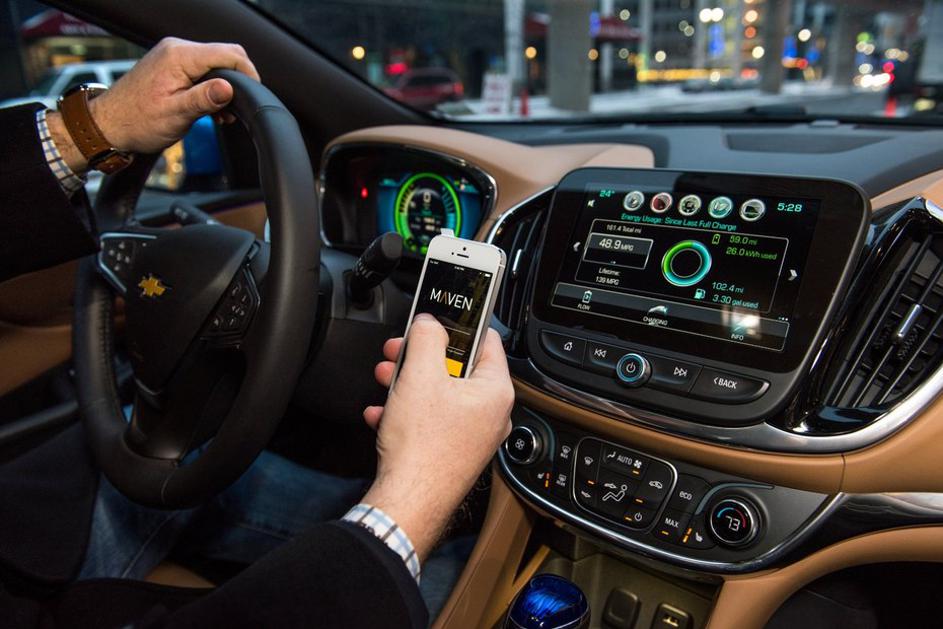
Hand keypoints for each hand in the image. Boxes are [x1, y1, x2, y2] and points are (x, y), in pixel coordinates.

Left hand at [46, 37, 258, 172]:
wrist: (108, 125)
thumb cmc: (136, 121)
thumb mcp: (176, 114)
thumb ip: (205, 99)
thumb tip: (229, 87)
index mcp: (179, 56)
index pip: (228, 53)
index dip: (247, 73)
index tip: (253, 93)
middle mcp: (176, 50)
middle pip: (224, 55)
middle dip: (237, 80)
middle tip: (237, 108)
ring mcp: (173, 56)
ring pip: (214, 64)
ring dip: (224, 87)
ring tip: (220, 114)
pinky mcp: (172, 66)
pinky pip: (202, 70)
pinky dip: (211, 88)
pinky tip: (210, 108)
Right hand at [361, 314, 513, 560]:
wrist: (407, 501)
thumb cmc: (421, 446)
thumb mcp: (420, 374)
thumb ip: (428, 337)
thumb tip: (430, 322)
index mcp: (495, 391)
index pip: (487, 341)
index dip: (458, 326)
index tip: (437, 320)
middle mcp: (491, 415)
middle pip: (458, 369)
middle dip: (423, 358)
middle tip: (401, 351)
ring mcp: (473, 437)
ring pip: (441, 396)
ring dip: (410, 384)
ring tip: (386, 380)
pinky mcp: (453, 453)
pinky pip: (431, 422)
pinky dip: (408, 413)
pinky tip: (384, 414)